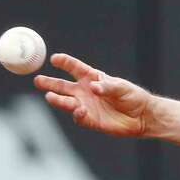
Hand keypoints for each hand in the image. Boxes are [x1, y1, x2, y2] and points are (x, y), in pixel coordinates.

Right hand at [34, 53, 150, 136]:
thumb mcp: (121, 87)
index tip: (55, 59)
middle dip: (49, 83)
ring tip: (49, 97)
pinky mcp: (91, 120)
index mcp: (91, 77)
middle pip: (62, 85)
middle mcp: (85, 91)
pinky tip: (78, 110)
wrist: (142, 117)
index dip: (64, 62)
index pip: (74, 67)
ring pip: (66, 102)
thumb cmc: (132, 96)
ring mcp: (86, 105)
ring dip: (58, 99)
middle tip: (37, 80)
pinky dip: (77, 113)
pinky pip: (79, 117)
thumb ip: (107, 86)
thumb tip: (93, 87)